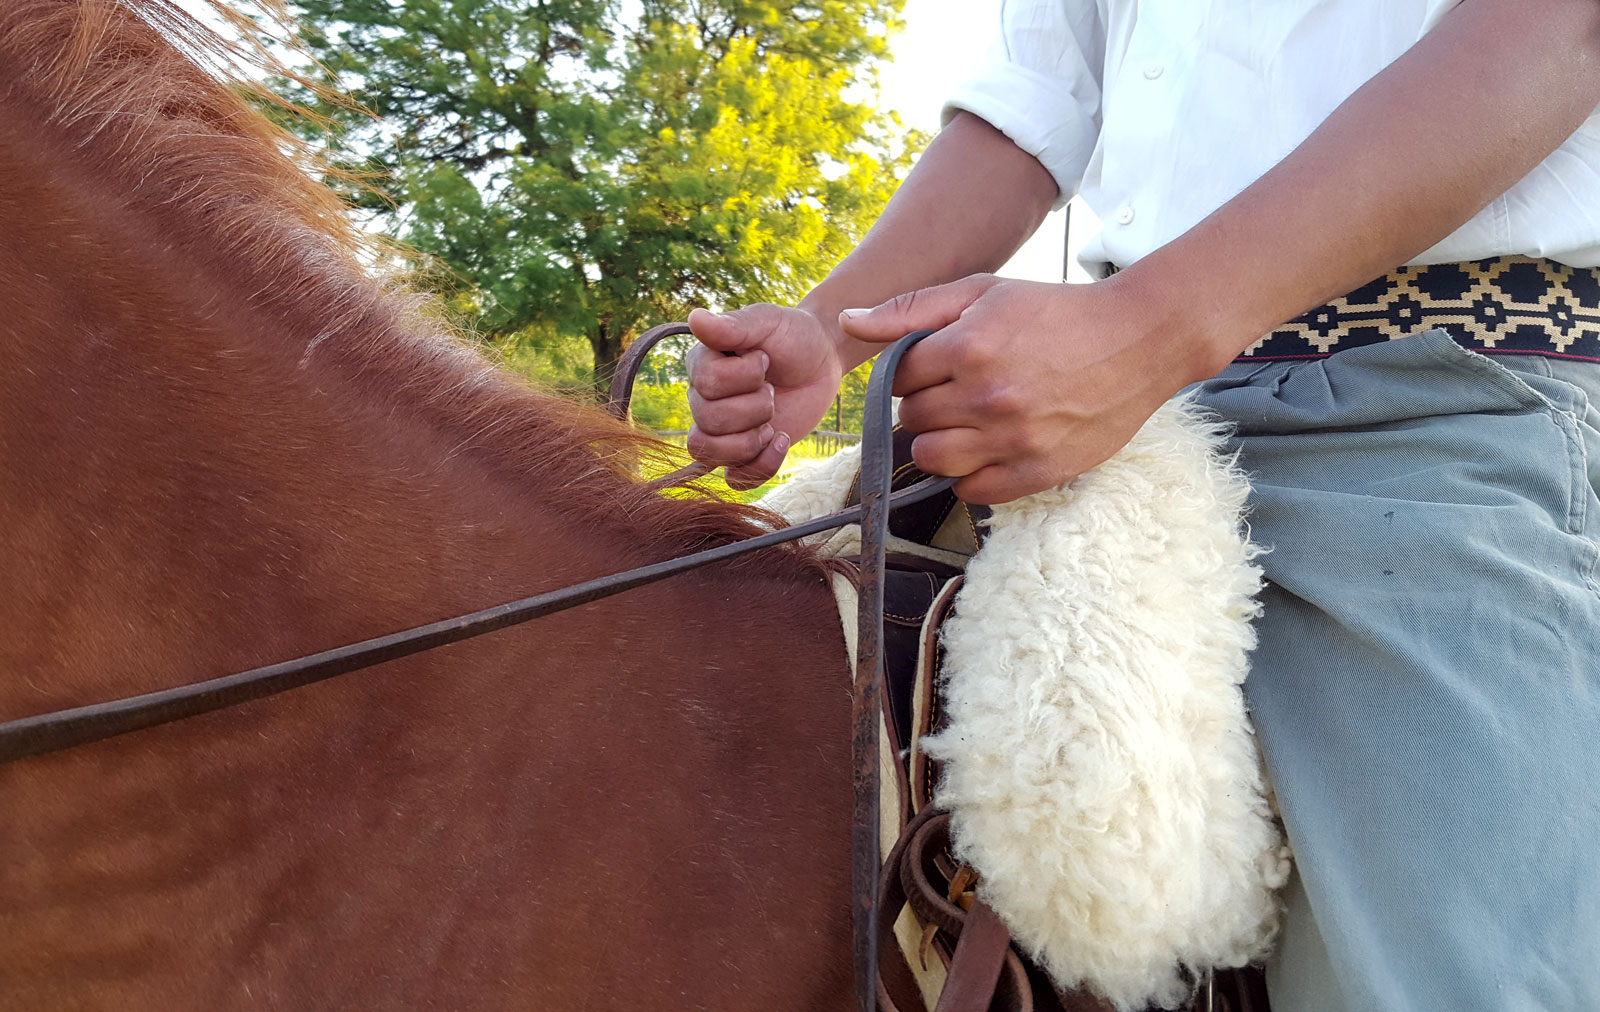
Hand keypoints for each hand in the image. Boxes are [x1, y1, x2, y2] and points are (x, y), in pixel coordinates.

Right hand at [685, 304, 846, 488]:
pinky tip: (781, 439)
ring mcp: (722, 430)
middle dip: (755, 407)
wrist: (822, 359)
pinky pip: (735, 479)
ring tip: (772, 421)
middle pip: (708, 420)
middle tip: (773, 389)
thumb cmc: (793, 335)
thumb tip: (694, 317)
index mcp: (702, 364)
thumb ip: (733, 325)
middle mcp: (703, 398)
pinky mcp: (743, 454)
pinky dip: (762, 465)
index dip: (744, 376)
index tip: (765, 358)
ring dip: (750, 440)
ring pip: (710, 454)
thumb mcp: (768, 321)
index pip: (706, 384)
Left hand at [839, 273, 1214, 503]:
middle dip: (926, 405)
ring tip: (969, 421)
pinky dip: (971, 474)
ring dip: (940, 442)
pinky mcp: (1037, 472)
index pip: (898, 379)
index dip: (914, 371)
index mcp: (968, 348)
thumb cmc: (1058, 311)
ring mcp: (1013, 440)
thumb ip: (912, 309)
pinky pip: (972, 491)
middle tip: (959, 391)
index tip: (940, 364)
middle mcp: (987, 398)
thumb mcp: (985, 291)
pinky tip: (991, 446)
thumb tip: (847, 321)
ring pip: (933, 459)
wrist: (1140, 340)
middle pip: (911, 420)